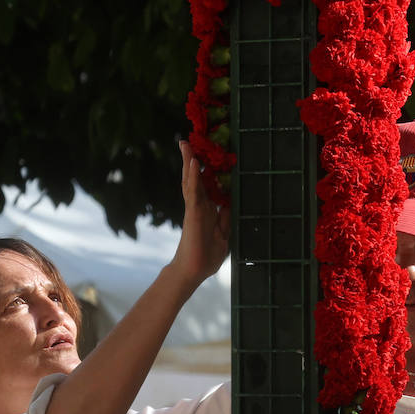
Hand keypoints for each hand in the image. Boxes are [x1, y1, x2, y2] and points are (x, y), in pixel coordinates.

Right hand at [173, 140, 229, 285]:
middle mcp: (199, 206)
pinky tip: (192, 162)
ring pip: (191, 181)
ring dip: (189, 162)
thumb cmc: (207, 256)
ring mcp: (195, 209)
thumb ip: (225, 219)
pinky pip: (193, 192)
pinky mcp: (193, 213)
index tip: (205, 154)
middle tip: (187, 141)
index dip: (204, 170)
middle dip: (191, 160)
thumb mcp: (223, 235)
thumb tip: (228, 204)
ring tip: (186, 144)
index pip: (205, 185)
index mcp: (207, 209)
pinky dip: (192, 176)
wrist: (194, 272)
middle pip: (194, 178)